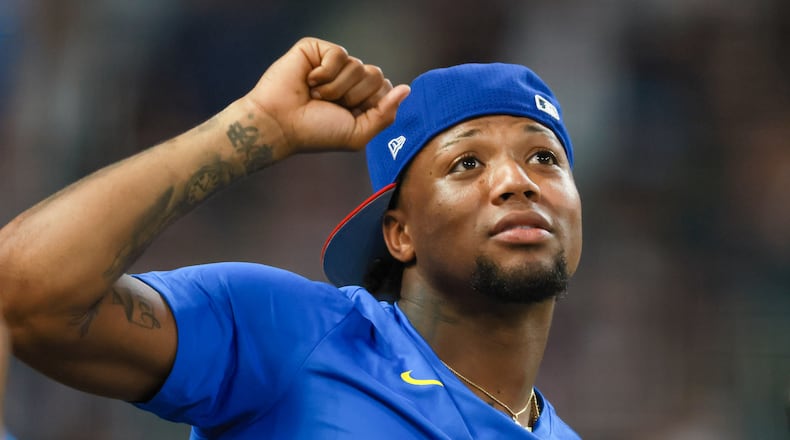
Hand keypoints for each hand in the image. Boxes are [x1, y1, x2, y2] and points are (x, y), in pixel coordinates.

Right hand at [244, 37, 409, 156]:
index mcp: (361, 98)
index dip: (370, 104)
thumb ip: (386, 114)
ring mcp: (333, 63)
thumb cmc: (315, 133)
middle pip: (376, 75)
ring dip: (336, 88)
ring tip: (315, 96)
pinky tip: (309, 81)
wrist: (280, 124)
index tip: (348, 116)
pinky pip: (339, 54)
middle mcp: (349, 79)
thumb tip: (406, 88)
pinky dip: (325, 73)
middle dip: (354, 97)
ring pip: (358, 66)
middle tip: (330, 106)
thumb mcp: (358, 133)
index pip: (386, 89)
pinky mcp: (316, 50)